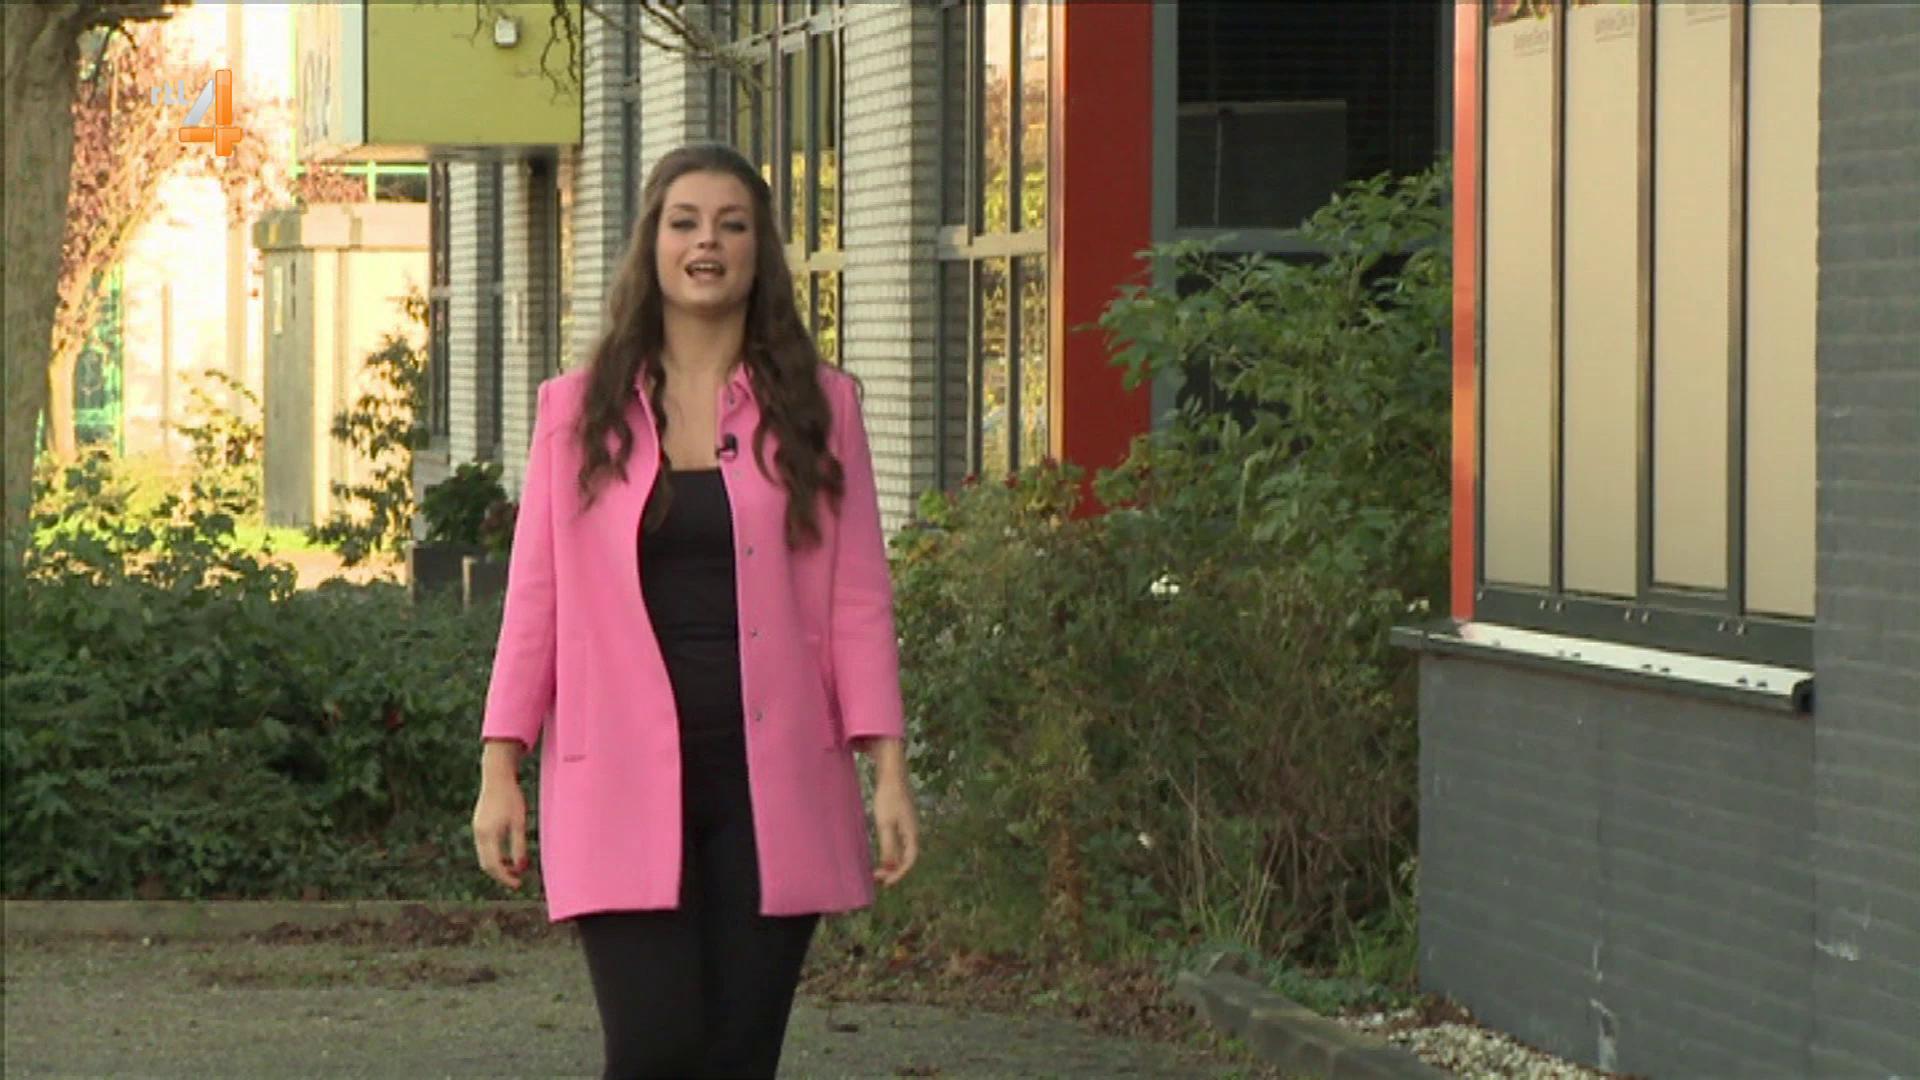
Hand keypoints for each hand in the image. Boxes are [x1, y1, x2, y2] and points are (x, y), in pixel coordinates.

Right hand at [472, 773, 528, 891]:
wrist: (497, 777)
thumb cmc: (511, 798)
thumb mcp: (519, 823)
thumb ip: (519, 846)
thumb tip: (520, 868)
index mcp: (489, 835)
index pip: (495, 866)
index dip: (506, 878)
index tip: (518, 884)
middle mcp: (479, 835)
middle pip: (486, 865)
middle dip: (501, 875)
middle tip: (517, 881)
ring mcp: (476, 830)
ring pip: (484, 857)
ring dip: (498, 866)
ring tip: (515, 869)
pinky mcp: (478, 826)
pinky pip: (484, 848)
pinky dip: (494, 856)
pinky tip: (507, 855)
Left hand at [871, 775, 919, 887]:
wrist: (892, 773)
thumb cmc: (889, 797)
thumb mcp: (886, 825)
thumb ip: (889, 847)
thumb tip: (890, 869)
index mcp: (911, 834)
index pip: (909, 861)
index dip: (898, 874)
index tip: (885, 883)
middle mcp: (912, 831)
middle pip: (907, 856)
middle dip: (894, 870)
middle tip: (878, 877)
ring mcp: (907, 823)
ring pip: (902, 848)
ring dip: (892, 860)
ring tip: (878, 867)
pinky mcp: (901, 817)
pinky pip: (898, 839)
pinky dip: (890, 849)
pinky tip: (881, 848)